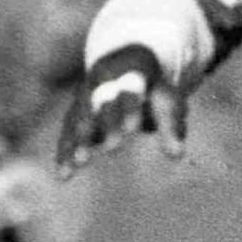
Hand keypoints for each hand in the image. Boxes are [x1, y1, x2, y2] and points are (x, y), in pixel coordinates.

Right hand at [55, 48, 187, 176]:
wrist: (124, 68)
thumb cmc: (153, 89)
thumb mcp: (167, 101)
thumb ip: (172, 125)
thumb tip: (177, 155)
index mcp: (129, 70)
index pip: (130, 87)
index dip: (131, 105)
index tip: (134, 126)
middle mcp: (103, 80)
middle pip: (102, 100)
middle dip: (107, 122)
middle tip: (113, 146)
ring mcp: (85, 95)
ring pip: (80, 116)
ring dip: (80, 138)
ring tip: (80, 162)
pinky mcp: (74, 112)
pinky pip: (68, 131)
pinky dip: (65, 151)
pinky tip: (63, 173)